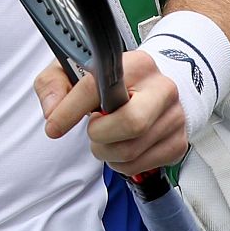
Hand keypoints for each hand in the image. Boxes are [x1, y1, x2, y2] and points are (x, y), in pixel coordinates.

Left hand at [34, 52, 188, 175]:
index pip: (99, 88)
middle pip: (131, 123)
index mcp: (136, 64)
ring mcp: (174, 117)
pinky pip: (140, 166)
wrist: (150, 88)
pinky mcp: (177, 143)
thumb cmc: (110, 82)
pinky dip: (121, 163)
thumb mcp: (75, 71)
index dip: (70, 111)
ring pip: (131, 151)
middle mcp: (161, 88)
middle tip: (93, 129)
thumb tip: (53, 113)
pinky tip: (120, 146)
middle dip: (101, 134)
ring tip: (105, 137)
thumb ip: (54, 85)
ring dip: (106, 152)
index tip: (53, 127)